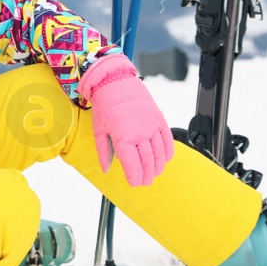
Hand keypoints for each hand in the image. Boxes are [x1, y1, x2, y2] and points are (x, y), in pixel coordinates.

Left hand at [79, 54, 173, 186]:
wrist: (115, 82)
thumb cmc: (105, 105)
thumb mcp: (99, 130)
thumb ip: (103, 152)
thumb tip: (106, 169)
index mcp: (123, 137)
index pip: (133, 165)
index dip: (135, 178)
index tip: (135, 183)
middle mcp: (140, 133)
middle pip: (147, 161)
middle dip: (147, 175)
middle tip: (145, 182)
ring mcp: (151, 126)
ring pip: (159, 153)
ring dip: (158, 166)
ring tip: (155, 173)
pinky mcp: (159, 119)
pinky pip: (167, 139)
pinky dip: (168, 151)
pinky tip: (165, 159)